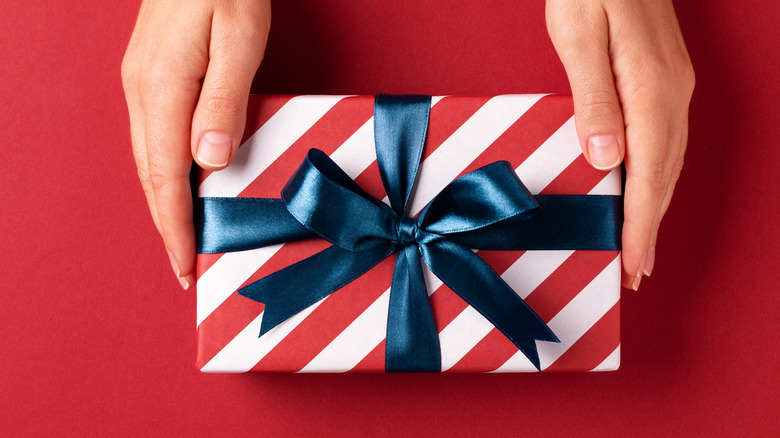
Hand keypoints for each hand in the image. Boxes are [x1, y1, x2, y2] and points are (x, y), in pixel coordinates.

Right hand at [122, 0, 270, 288]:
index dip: (176, 227)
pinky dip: (165, 172)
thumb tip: (209, 162)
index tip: (185, 267)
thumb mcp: (239, 40)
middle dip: (167, 225)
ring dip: (165, 202)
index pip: (166, 178)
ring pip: (148, 159)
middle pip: (150, 176)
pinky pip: (153, 138)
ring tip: (184, 236)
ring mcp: (141, 82)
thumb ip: (224, 101)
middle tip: (184, 267)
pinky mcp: (150, 74)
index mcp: (163, 89)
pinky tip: (181, 183)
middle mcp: (142, 91)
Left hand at [545, 0, 694, 289]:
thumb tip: (607, 159)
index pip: (648, 175)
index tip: (633, 265)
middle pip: (664, 177)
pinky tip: (642, 189)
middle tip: (636, 272)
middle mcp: (671, 94)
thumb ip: (595, 98)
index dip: (640, 225)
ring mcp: (672, 87)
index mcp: (650, 90)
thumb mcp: (578, 37)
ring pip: (667, 163)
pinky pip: (663, 143)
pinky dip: (654, 177)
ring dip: (654, 208)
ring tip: (641, 246)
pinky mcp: (662, 80)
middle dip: (650, 228)